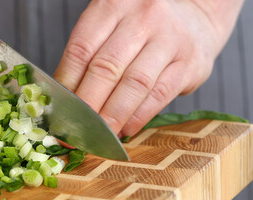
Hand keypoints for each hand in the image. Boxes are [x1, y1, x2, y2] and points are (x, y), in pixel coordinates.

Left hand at [53, 0, 242, 136]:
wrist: (195, 19)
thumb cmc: (141, 29)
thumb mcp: (111, 27)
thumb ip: (88, 55)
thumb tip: (62, 99)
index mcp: (112, 6)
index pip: (81, 49)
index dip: (66, 84)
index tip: (57, 110)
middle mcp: (142, 18)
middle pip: (106, 67)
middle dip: (87, 104)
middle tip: (74, 129)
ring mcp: (169, 39)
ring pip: (134, 83)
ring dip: (113, 115)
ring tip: (99, 134)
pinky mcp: (190, 63)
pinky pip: (159, 94)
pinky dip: (139, 116)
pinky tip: (126, 128)